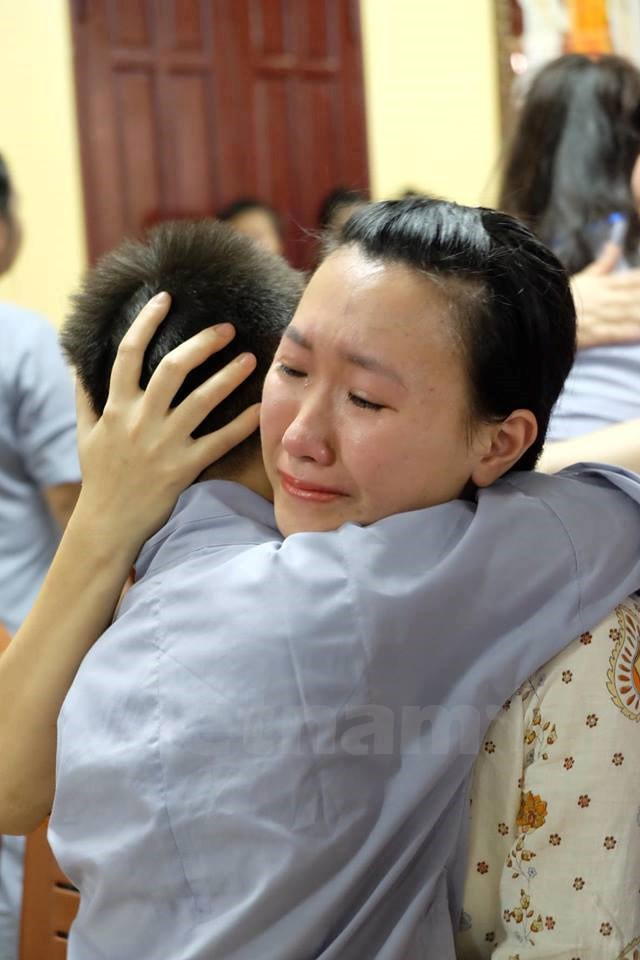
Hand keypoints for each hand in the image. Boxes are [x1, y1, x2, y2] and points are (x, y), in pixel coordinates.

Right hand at [73, 292, 259, 554]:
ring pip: (201, 400)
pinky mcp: (183, 468)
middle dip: (202, 343)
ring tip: (250, 358)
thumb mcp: (85, 435)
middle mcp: (140, 420)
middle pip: (173, 368)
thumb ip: (85, 398)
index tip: (165, 298)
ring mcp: (163, 444)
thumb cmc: (99, 477)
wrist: (109, 523)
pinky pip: (219, 440)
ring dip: (229, 376)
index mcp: (116, 407)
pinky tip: (260, 408)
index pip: (128, 353)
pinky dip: (241, 423)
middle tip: (226, 327)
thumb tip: (78, 367)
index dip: (145, 321)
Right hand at [571, 243, 639, 348]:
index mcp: (605, 285)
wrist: (534, 318)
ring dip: (639, 313)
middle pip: (636, 296)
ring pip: (629, 313)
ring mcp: (599, 316)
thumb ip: (604, 263)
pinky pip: (613, 333)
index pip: (634, 279)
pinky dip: (627, 333)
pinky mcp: (590, 335)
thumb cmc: (561, 299)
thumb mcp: (584, 278)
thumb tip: (615, 245)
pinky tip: (638, 334)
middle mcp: (605, 298)